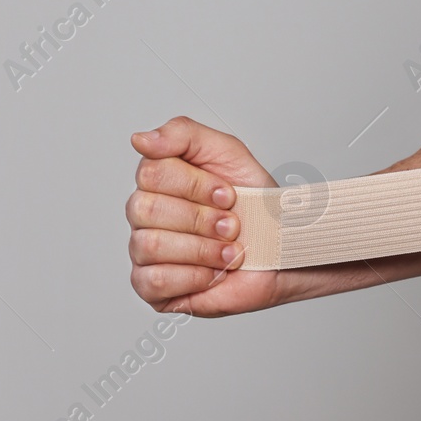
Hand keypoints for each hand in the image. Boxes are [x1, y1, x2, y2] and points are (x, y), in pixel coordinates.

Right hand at [126, 115, 279, 317]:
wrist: (279, 247)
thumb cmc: (253, 202)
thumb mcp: (228, 153)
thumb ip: (183, 134)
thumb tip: (141, 139)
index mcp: (157, 179)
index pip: (151, 172)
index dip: (196, 185)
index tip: (228, 194)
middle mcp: (144, 213)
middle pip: (146, 209)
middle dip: (200, 218)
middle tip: (230, 225)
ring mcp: (143, 250)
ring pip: (149, 245)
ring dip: (202, 249)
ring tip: (228, 251)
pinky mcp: (150, 286)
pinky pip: (153, 281)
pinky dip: (193, 276)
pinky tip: (213, 272)